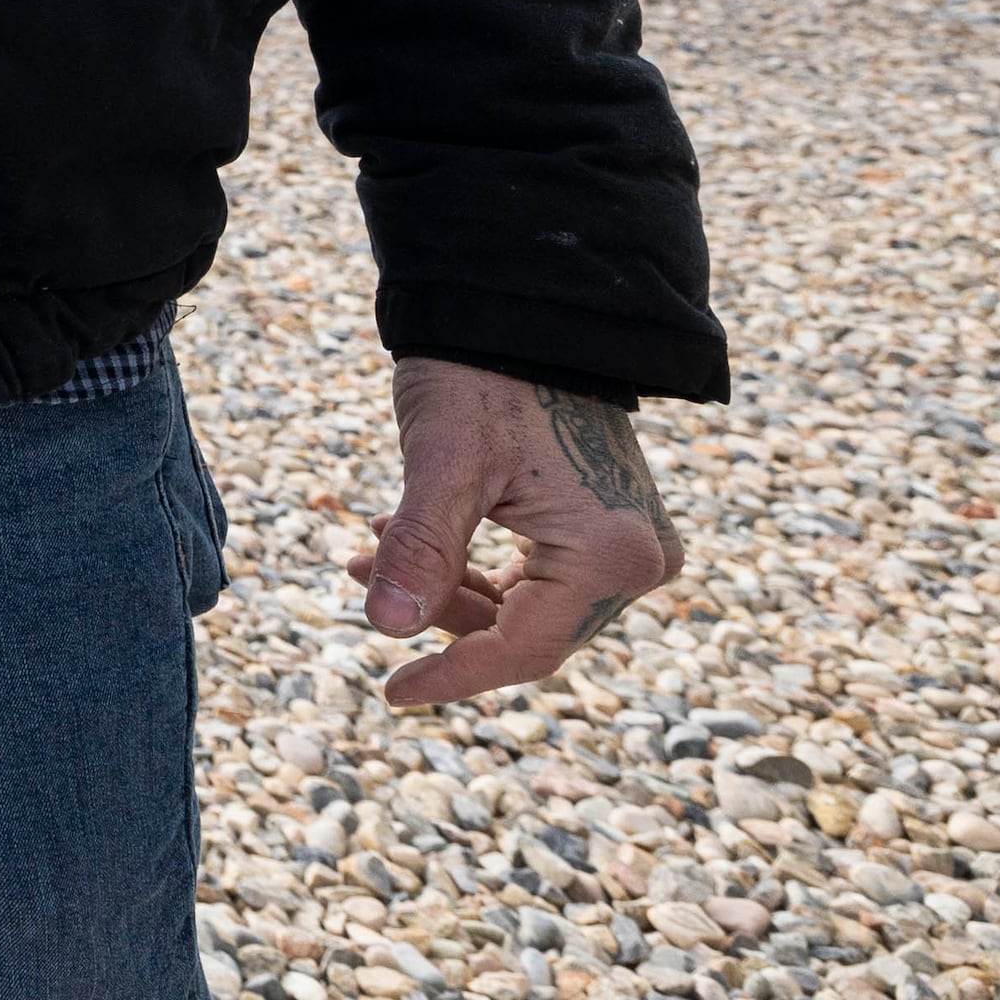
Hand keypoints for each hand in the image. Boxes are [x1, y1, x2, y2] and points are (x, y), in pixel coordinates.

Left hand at [352, 356, 683, 709]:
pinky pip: (544, 577)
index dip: (453, 675)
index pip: (525, 650)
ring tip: (369, 551)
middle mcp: (640, 560)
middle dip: (440, 617)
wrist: (531, 308)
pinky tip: (407, 539)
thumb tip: (385, 629)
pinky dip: (477, 570)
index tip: (390, 692)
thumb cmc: (485, 374)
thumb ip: (420, 549)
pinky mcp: (614, 527)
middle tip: (359, 573)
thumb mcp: (442, 462)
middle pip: (530, 632)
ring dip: (450, 591)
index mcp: (611, 553)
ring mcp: (633, 544)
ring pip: (532, 608)